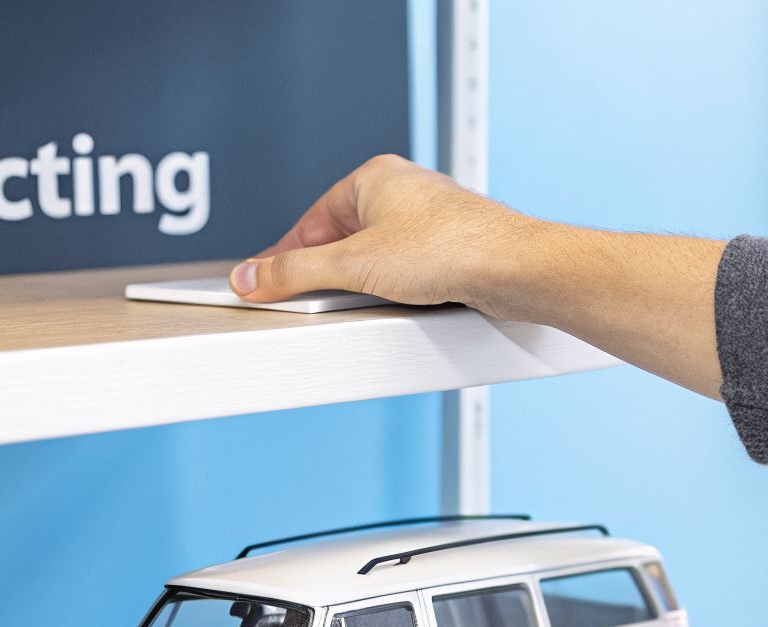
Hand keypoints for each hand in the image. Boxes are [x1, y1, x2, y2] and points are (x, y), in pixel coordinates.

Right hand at [231, 154, 728, 398]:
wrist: (515, 271)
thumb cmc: (452, 249)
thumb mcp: (353, 265)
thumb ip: (294, 274)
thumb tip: (252, 276)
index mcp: (372, 178)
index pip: (308, 222)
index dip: (283, 258)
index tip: (262, 284)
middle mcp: (401, 194)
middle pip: (339, 243)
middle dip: (327, 276)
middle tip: (310, 303)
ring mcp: (427, 223)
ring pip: (374, 261)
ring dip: (363, 287)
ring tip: (363, 305)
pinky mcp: (448, 252)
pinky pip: (403, 275)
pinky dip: (393, 293)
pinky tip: (397, 307)